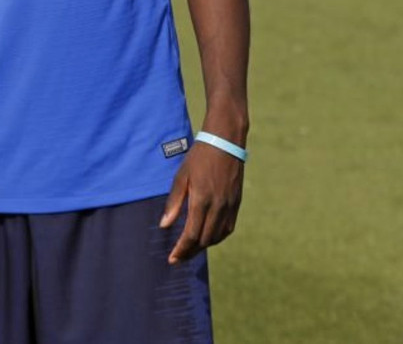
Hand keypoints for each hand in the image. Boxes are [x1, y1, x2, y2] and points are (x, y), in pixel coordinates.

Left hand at [160, 142, 244, 263]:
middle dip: (191, 252)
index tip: (172, 259)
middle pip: (205, 240)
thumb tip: (165, 225)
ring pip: (217, 237)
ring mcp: (230, 206)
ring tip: (190, 250)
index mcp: (202, 200)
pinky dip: (217, 237)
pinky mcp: (237, 204)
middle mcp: (218, 207)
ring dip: (204, 246)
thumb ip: (174, 203)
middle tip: (178, 258)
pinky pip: (228, 228)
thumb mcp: (181, 177)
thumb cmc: (199, 158)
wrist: (225, 143)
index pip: (192, 235)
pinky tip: (208, 237)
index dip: (182, 250)